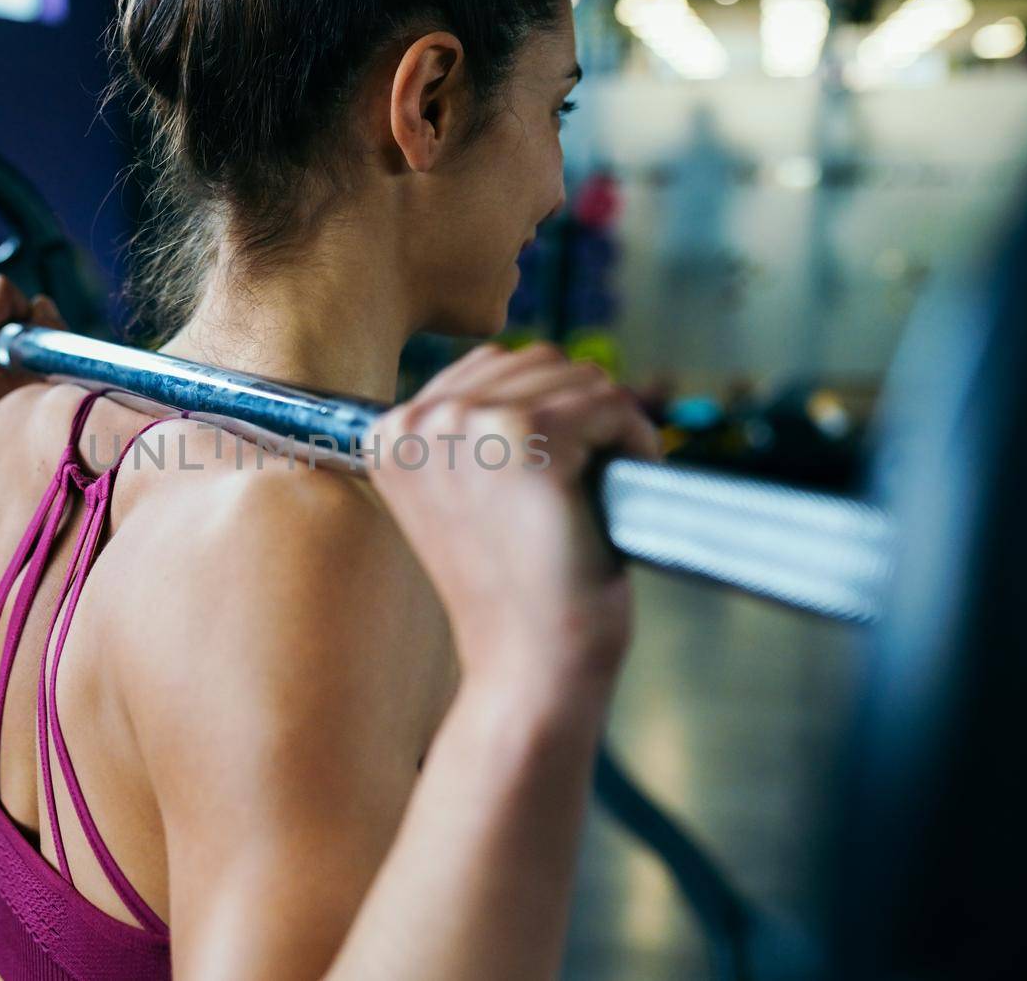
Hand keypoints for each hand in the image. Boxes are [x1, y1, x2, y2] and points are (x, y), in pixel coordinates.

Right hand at [371, 343, 661, 695]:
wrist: (526, 664)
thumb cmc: (509, 591)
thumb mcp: (464, 496)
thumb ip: (472, 430)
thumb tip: (541, 367)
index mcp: (390, 434)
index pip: (488, 368)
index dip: (542, 408)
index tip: (559, 464)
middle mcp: (420, 421)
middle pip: (535, 363)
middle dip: (579, 410)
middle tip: (595, 472)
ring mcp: (471, 425)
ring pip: (577, 377)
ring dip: (610, 422)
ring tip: (610, 477)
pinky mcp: (531, 439)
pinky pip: (612, 403)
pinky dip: (636, 438)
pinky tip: (629, 475)